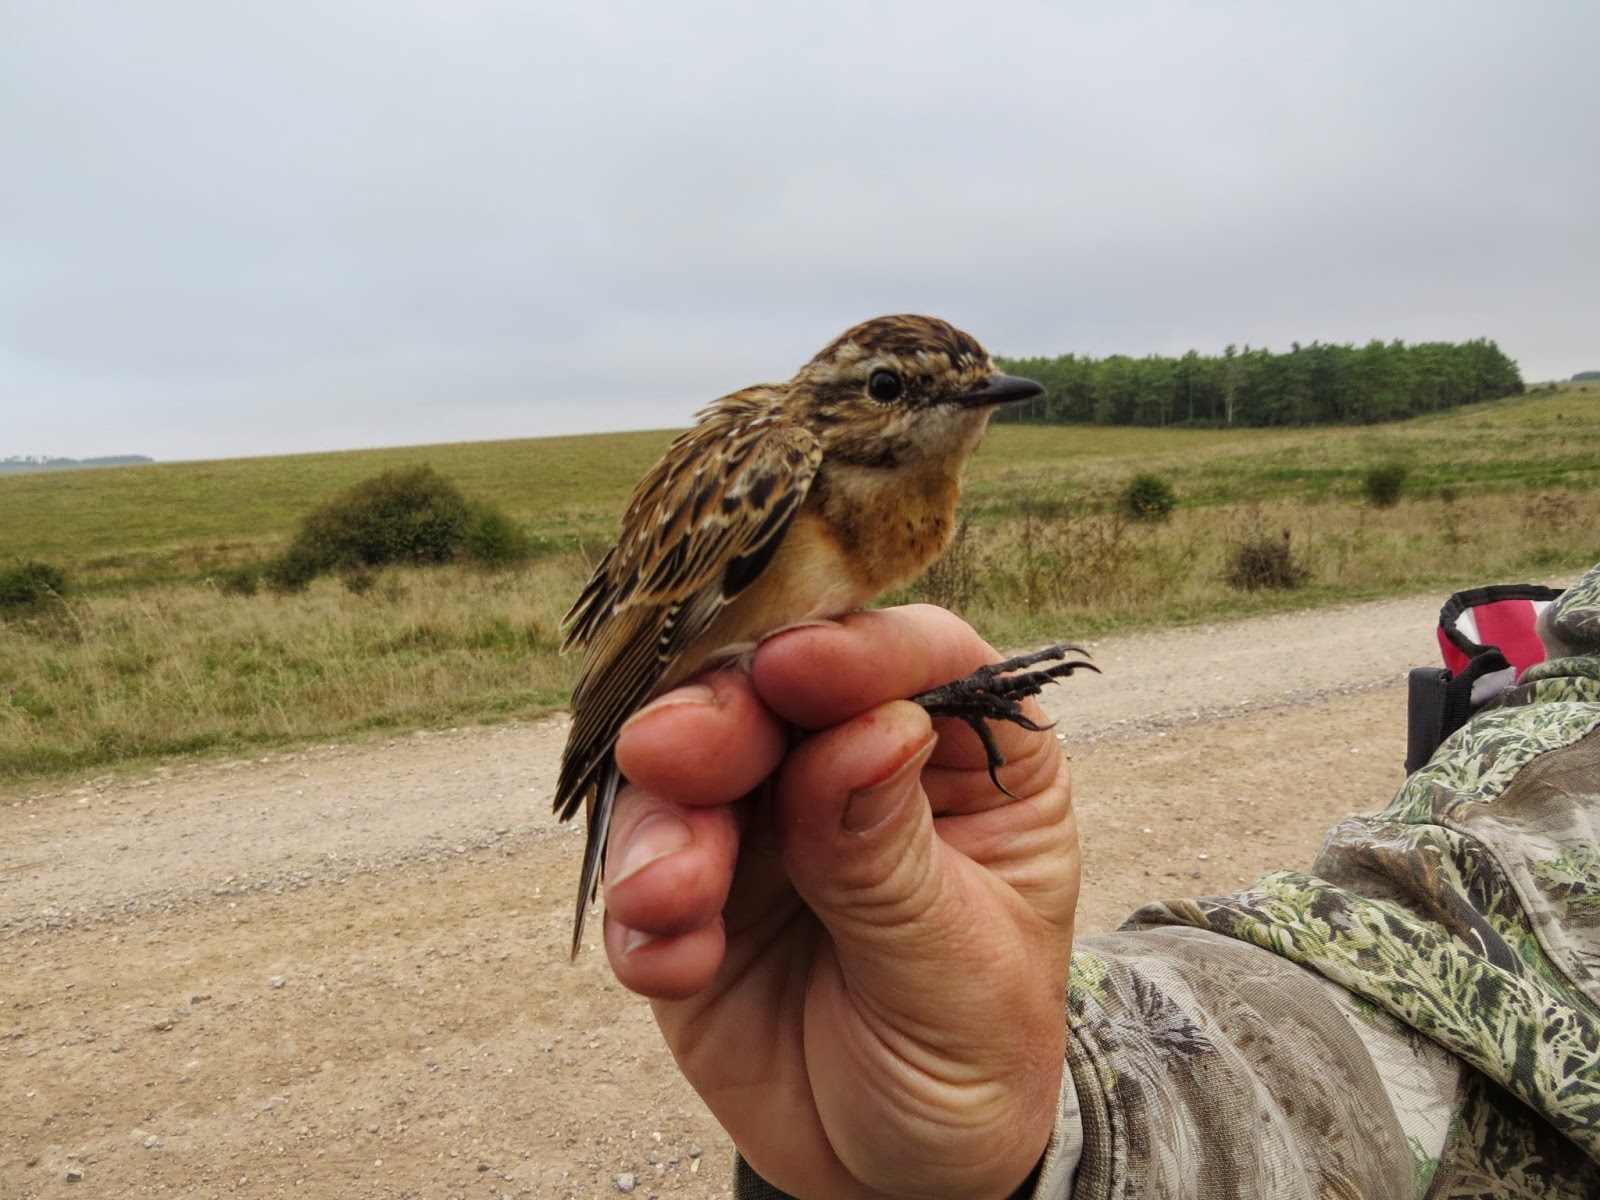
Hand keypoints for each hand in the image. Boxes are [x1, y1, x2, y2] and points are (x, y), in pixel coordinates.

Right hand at [602, 605, 1078, 1199]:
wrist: (896, 1171)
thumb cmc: (971, 1051)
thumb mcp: (959, 966)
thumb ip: (894, 855)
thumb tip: (872, 726)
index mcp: (964, 757)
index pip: (918, 660)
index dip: (853, 651)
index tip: (795, 668)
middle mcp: (852, 764)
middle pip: (773, 691)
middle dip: (716, 717)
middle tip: (668, 753)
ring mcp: (762, 824)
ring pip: (685, 770)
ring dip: (662, 823)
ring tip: (672, 898)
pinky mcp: (690, 894)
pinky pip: (642, 876)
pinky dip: (642, 914)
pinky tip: (674, 966)